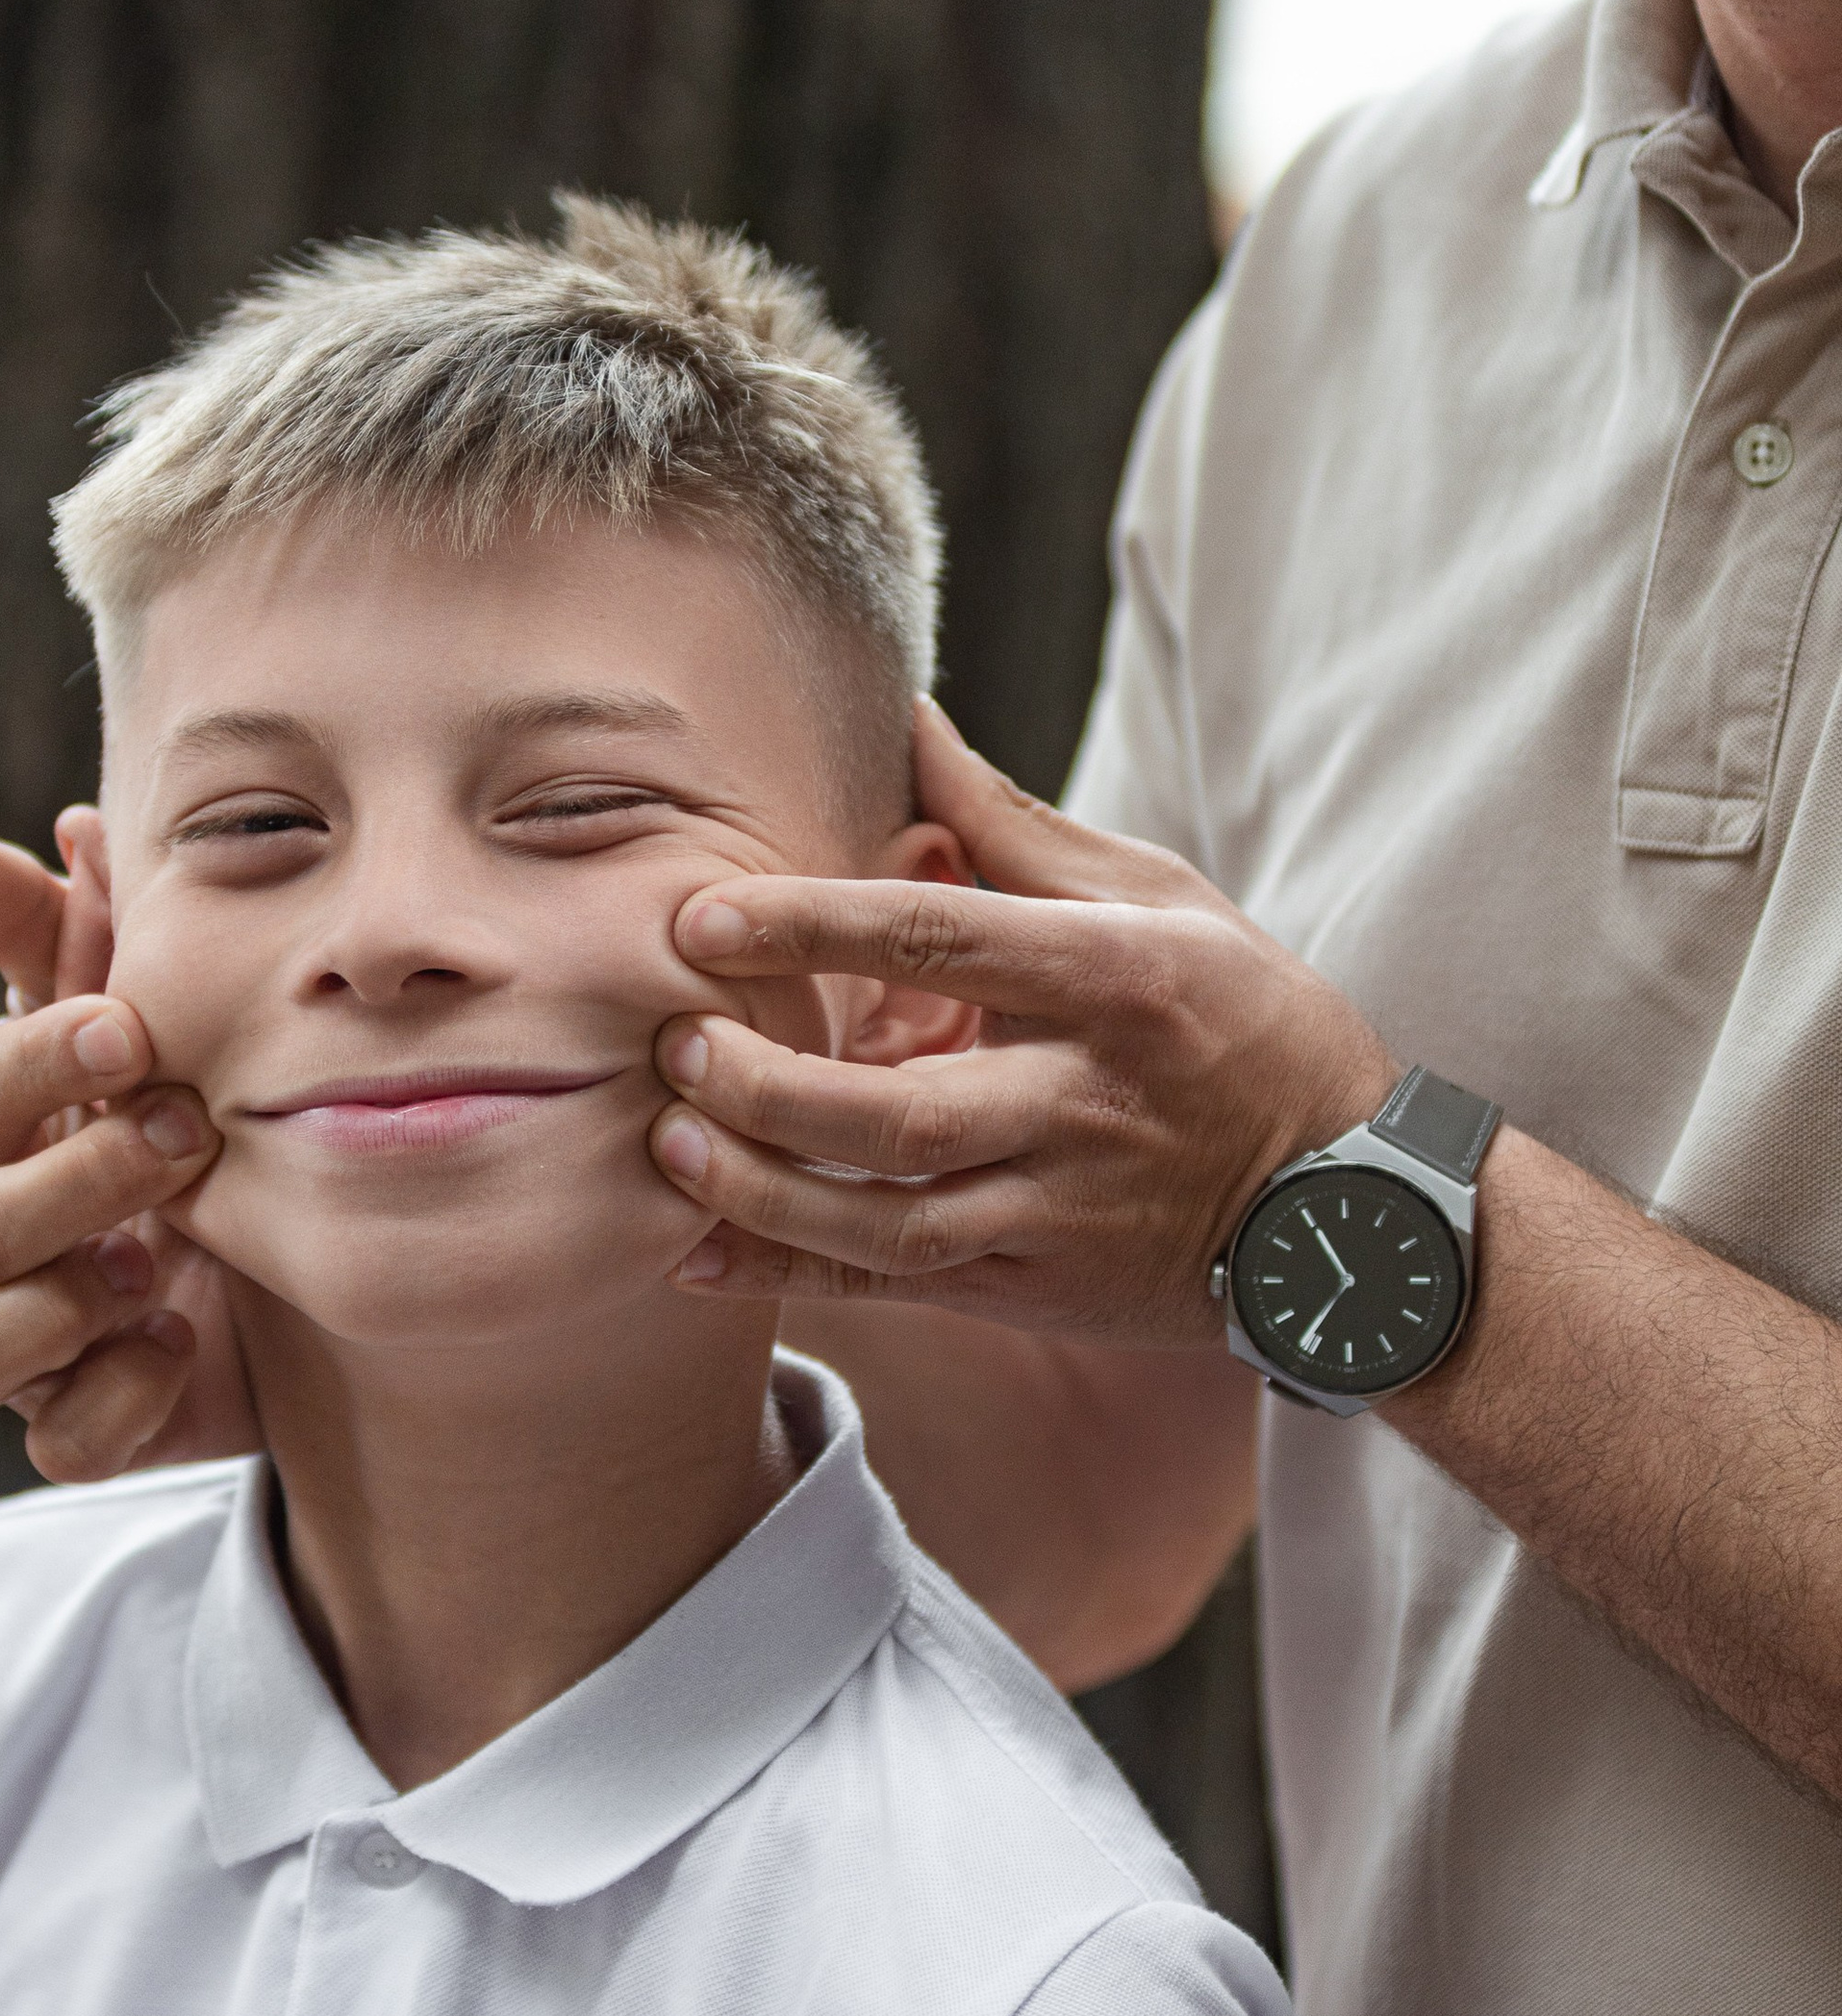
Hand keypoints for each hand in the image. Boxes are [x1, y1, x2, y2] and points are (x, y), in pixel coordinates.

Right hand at [0, 816, 255, 1480]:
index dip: (20, 1073)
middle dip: (68, 1180)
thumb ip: (45, 924)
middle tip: (187, 1134)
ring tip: (154, 1266)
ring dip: (51, 1310)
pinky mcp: (91, 1429)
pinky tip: (184, 1341)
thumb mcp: (135, 1002)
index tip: (127, 1028)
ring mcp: (30, 1350)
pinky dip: (116, 1400)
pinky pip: (56, 1447)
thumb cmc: (184, 1109)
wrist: (309, 1250)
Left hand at [646, 701, 1393, 1341]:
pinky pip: (898, 1289)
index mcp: (1119, 980)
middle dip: (766, 1088)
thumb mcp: (1164, 900)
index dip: (811, 927)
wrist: (1347, 1207)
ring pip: (889, 1222)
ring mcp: (1062, 1212)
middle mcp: (1087, 1104)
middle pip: (899, 1113)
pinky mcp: (1041, 1291)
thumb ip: (1017, 827)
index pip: (942, 940)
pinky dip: (792, 1278)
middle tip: (673, 1046)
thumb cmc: (1245, 1021)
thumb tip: (907, 723)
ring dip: (763, 1191)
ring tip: (669, 1145)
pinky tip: (697, 1257)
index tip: (699, 920)